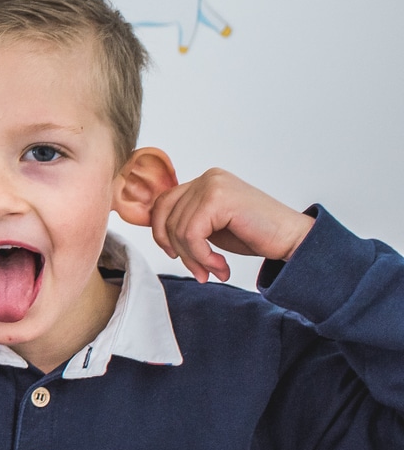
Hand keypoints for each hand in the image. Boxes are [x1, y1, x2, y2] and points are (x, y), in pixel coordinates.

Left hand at [148, 168, 312, 282]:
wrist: (292, 239)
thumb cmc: (255, 235)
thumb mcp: (211, 226)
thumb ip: (188, 221)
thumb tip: (157, 231)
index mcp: (204, 181)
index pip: (163, 204)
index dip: (162, 233)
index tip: (177, 255)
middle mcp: (207, 178)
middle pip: (166, 216)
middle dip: (178, 250)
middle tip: (199, 271)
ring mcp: (213, 185)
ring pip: (179, 229)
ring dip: (195, 258)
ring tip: (214, 270)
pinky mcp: (219, 199)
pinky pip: (191, 235)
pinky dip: (202, 256)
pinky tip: (220, 266)